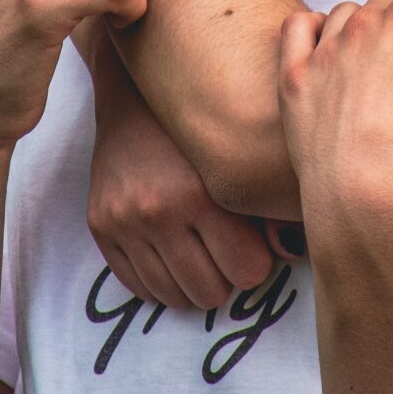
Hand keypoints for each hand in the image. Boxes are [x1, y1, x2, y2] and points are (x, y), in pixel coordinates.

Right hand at [86, 47, 274, 309]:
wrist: (135, 95)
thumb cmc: (202, 128)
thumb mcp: (241, 156)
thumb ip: (270, 205)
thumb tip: (293, 251)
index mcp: (201, 191)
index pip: (248, 272)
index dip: (256, 260)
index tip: (252, 240)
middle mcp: (157, 209)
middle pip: (210, 293)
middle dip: (225, 275)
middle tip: (225, 248)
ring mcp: (123, 220)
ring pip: (173, 298)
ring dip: (192, 281)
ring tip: (199, 250)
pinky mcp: (99, 226)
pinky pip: (136, 288)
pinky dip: (160, 280)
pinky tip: (172, 253)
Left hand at [277, 0, 392, 227]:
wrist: (371, 202)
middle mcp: (364, 22)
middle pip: (392, 3)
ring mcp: (324, 49)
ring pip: (348, 15)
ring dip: (367, 28)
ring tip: (382, 67)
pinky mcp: (294, 79)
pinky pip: (298, 29)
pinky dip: (315, 29)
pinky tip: (331, 49)